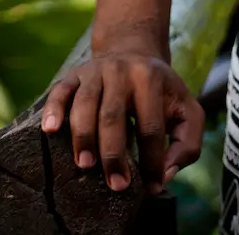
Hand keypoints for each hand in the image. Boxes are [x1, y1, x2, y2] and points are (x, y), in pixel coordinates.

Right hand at [40, 47, 204, 195]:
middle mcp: (122, 71)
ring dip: (83, 136)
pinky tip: (50, 130)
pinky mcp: (73, 75)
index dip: (151, 160)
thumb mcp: (186, 110)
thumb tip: (165, 174)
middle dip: (113, 154)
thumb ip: (187, 143)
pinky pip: (60, 91)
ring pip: (85, 104)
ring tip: (85, 165)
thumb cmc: (160, 92)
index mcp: (151, 79)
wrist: (134, 52)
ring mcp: (95, 71)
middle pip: (113, 116)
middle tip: (116, 184)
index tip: (151, 186)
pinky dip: (53, 110)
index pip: (151, 126)